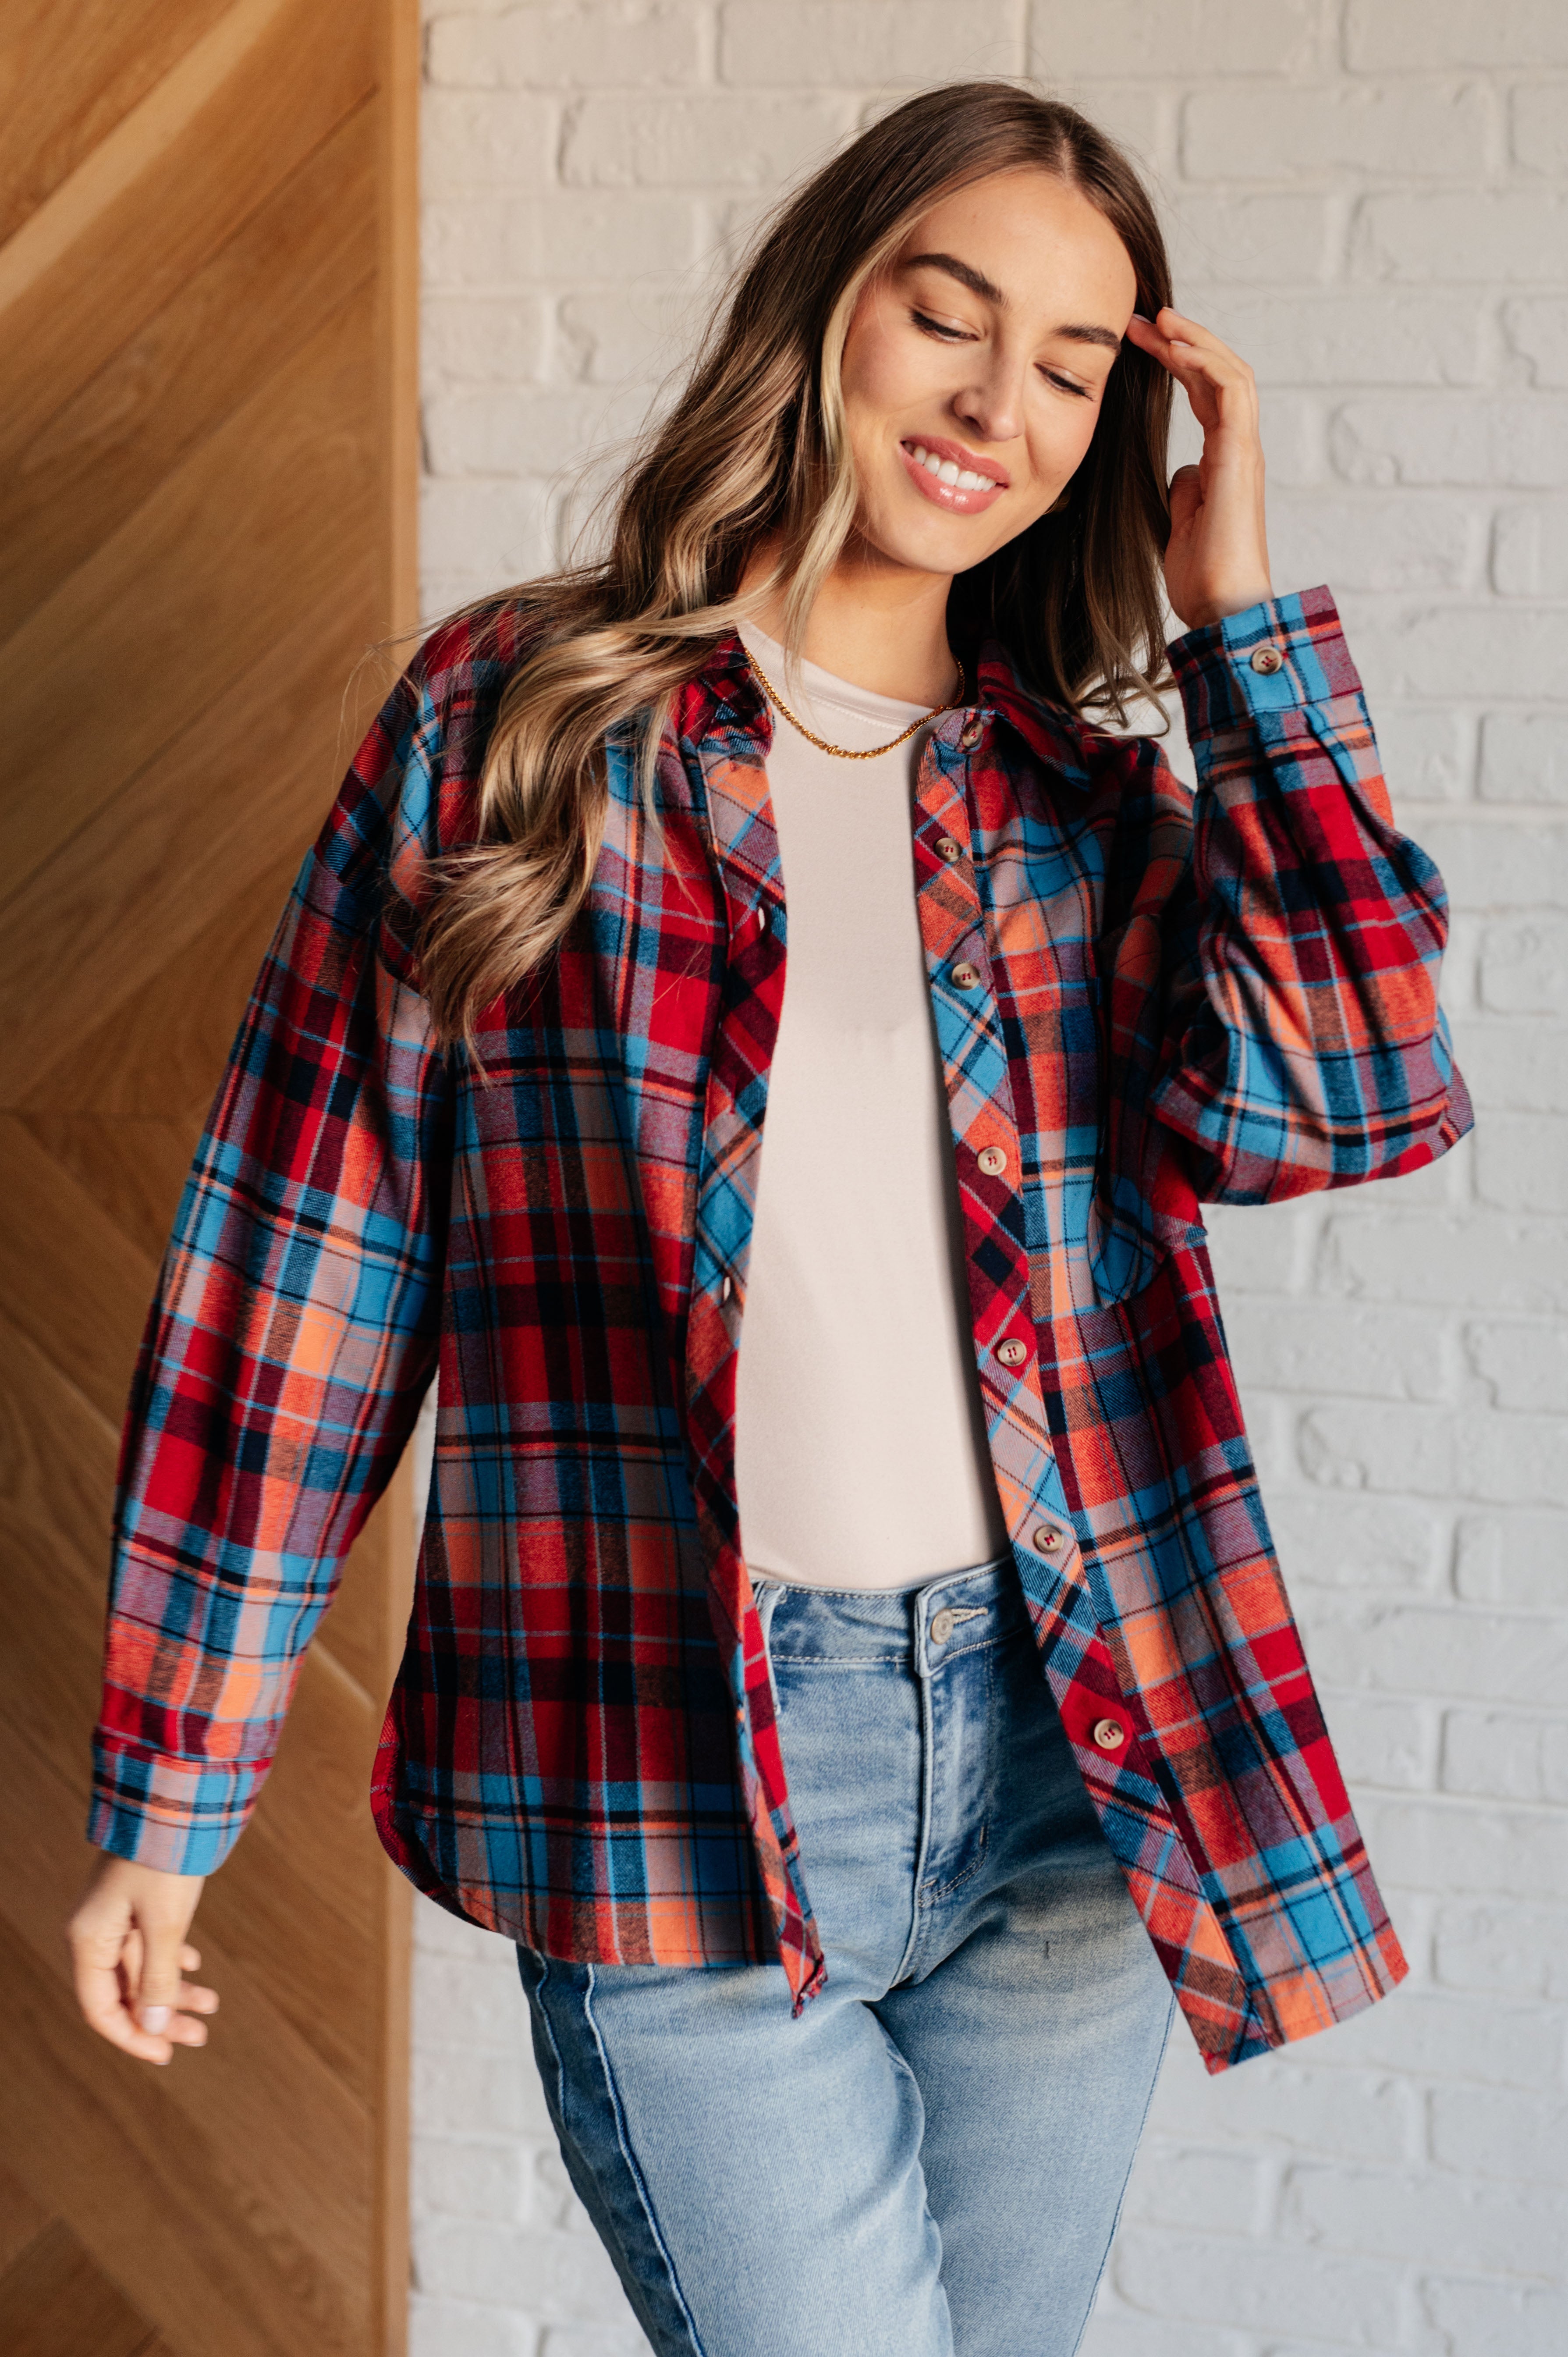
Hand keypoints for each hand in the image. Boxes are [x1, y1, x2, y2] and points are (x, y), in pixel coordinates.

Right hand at [68, 1851, 216, 2064]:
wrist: (173, 1800)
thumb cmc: (165, 1860)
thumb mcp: (165, 1924)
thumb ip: (158, 1978)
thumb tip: (154, 2027)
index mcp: (89, 1941)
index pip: (100, 2009)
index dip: (132, 2036)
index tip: (166, 2054)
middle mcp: (96, 1933)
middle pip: (124, 1993)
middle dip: (161, 2017)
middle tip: (200, 2036)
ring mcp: (116, 1916)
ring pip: (141, 1969)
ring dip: (174, 1989)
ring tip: (212, 2004)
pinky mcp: (136, 1902)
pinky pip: (150, 1944)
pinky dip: (173, 1959)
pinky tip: (195, 1966)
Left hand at [1124, 306, 1271, 631]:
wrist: (1222, 609)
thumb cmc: (1202, 577)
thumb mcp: (1181, 523)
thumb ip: (1185, 490)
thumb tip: (1182, 470)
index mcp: (1224, 460)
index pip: (1206, 394)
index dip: (1177, 362)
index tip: (1140, 342)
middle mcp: (1239, 448)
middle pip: (1219, 374)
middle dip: (1183, 341)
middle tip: (1144, 318)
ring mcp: (1244, 451)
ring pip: (1231, 374)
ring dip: (1195, 342)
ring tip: (1161, 320)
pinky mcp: (1242, 458)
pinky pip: (1233, 394)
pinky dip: (1208, 365)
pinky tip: (1179, 349)